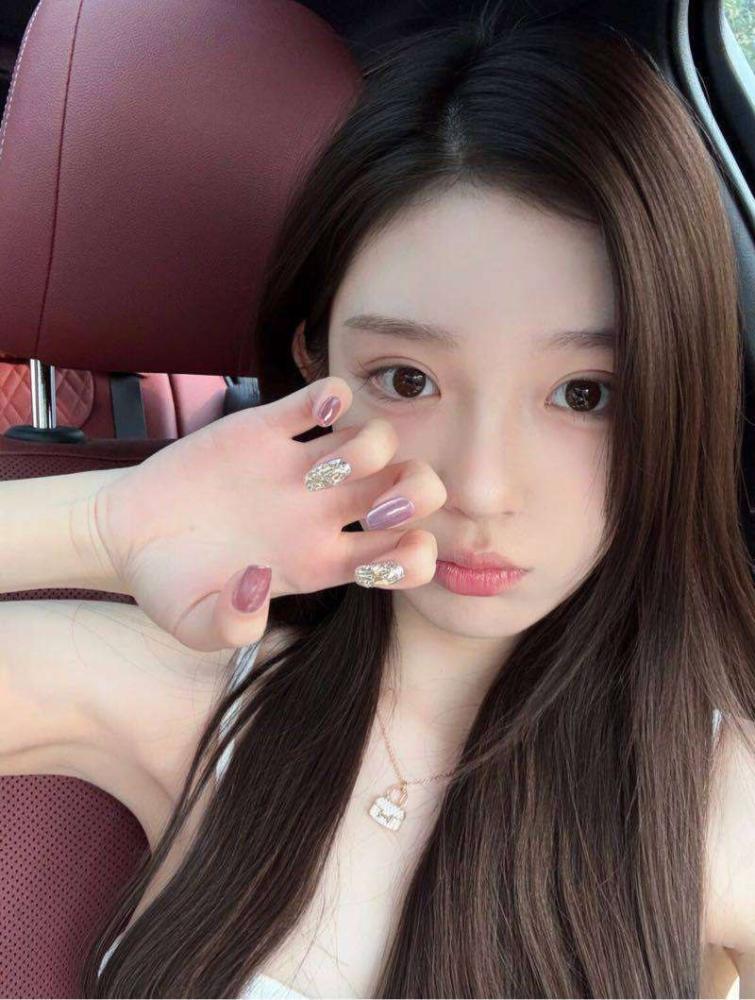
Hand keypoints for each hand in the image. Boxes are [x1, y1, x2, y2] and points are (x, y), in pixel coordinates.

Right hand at [90, 376, 445, 651]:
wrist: (126, 534)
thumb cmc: (168, 583)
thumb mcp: (192, 625)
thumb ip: (230, 626)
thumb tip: (259, 582)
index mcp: (319, 562)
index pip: (403, 557)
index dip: (416, 557)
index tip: (380, 557)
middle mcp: (322, 512)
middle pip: (411, 490)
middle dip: (416, 494)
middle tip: (381, 506)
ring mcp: (299, 467)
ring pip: (377, 440)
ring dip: (370, 448)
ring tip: (322, 468)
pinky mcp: (268, 428)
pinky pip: (323, 398)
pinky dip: (333, 395)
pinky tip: (315, 411)